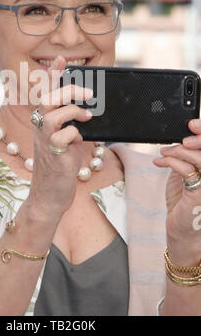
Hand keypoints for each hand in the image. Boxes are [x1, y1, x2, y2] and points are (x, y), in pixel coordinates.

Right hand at [27, 56, 92, 220]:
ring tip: (86, 115)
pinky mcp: (54, 155)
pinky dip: (74, 134)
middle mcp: (40, 129)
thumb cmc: (59, 168)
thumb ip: (70, 125)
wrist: (50, 195)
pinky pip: (63, 137)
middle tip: (88, 93)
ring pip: (53, 115)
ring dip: (72, 111)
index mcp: (43, 123)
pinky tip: (78, 141)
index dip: (53, 75)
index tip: (61, 59)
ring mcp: (45, 142)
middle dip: (68, 91)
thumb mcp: (66, 141)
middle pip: (48, 99)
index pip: (46, 93)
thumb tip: (85, 112)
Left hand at [153, 119, 200, 263]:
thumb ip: (186, 158)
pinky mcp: (198, 195)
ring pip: (199, 158)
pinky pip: (186, 170)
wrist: (182, 232)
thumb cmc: (184, 203)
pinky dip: (171, 161)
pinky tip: (159, 161)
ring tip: (164, 152)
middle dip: (197, 138)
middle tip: (181, 138)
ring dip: (178, 150)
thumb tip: (180, 139)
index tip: (192, 124)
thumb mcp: (185, 175)